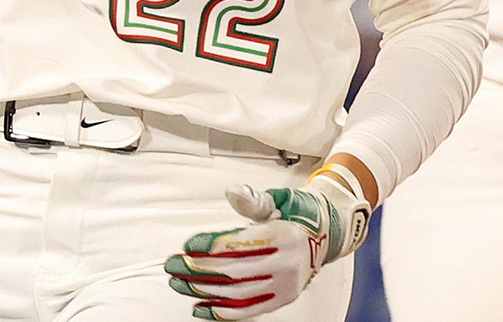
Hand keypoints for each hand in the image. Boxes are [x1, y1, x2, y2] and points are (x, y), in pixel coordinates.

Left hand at [164, 167, 370, 319]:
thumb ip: (254, 200)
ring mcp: (285, 285)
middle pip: (233, 272)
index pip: (239, 245)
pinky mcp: (282, 299)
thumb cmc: (299, 214)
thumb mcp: (279, 200)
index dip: (209, 247)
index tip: (187, 246)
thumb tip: (233, 192)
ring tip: (179, 284)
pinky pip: (248, 311)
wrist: (329, 234)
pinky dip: (221, 312)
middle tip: (173, 266)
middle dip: (198, 270)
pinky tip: (200, 307)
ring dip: (203, 291)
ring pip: (237, 294)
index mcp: (284, 236)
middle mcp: (287, 264)